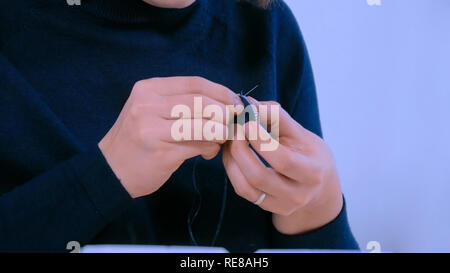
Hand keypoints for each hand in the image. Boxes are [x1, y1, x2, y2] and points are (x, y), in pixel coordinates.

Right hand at [99, 77, 240, 197]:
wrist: (111, 171)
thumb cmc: (137, 139)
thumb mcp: (150, 111)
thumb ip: (180, 104)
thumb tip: (222, 105)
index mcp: (148, 89)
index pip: (194, 83)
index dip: (220, 91)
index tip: (235, 101)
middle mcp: (148, 105)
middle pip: (201, 102)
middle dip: (225, 111)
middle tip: (235, 120)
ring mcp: (153, 129)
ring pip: (203, 125)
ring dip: (220, 132)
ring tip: (222, 137)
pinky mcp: (161, 152)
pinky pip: (198, 146)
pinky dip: (210, 148)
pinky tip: (208, 152)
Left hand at [222, 99, 342, 234]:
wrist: (319, 186)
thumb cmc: (309, 154)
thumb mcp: (301, 134)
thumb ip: (277, 117)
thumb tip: (250, 102)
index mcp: (312, 173)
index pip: (283, 160)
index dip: (261, 142)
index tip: (247, 123)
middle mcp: (298, 194)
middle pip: (259, 176)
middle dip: (240, 150)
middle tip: (233, 129)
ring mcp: (281, 205)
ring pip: (245, 186)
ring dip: (232, 159)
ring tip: (230, 140)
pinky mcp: (267, 207)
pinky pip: (242, 190)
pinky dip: (232, 170)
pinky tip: (232, 154)